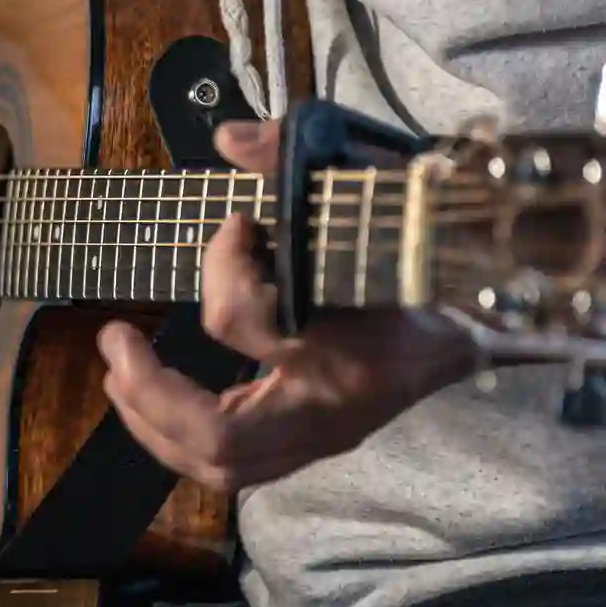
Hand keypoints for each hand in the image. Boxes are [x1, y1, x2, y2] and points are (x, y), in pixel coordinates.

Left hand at [97, 119, 478, 492]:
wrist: (491, 316)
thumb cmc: (426, 253)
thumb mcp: (376, 195)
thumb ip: (301, 159)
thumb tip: (232, 139)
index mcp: (357, 350)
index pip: (254, 325)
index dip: (222, 269)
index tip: (233, 223)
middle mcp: (337, 410)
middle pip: (222, 438)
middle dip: (152, 393)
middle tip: (115, 337)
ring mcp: (324, 437)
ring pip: (220, 466)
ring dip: (152, 422)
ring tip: (119, 368)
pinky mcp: (309, 443)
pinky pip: (230, 464)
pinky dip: (174, 435)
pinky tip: (145, 393)